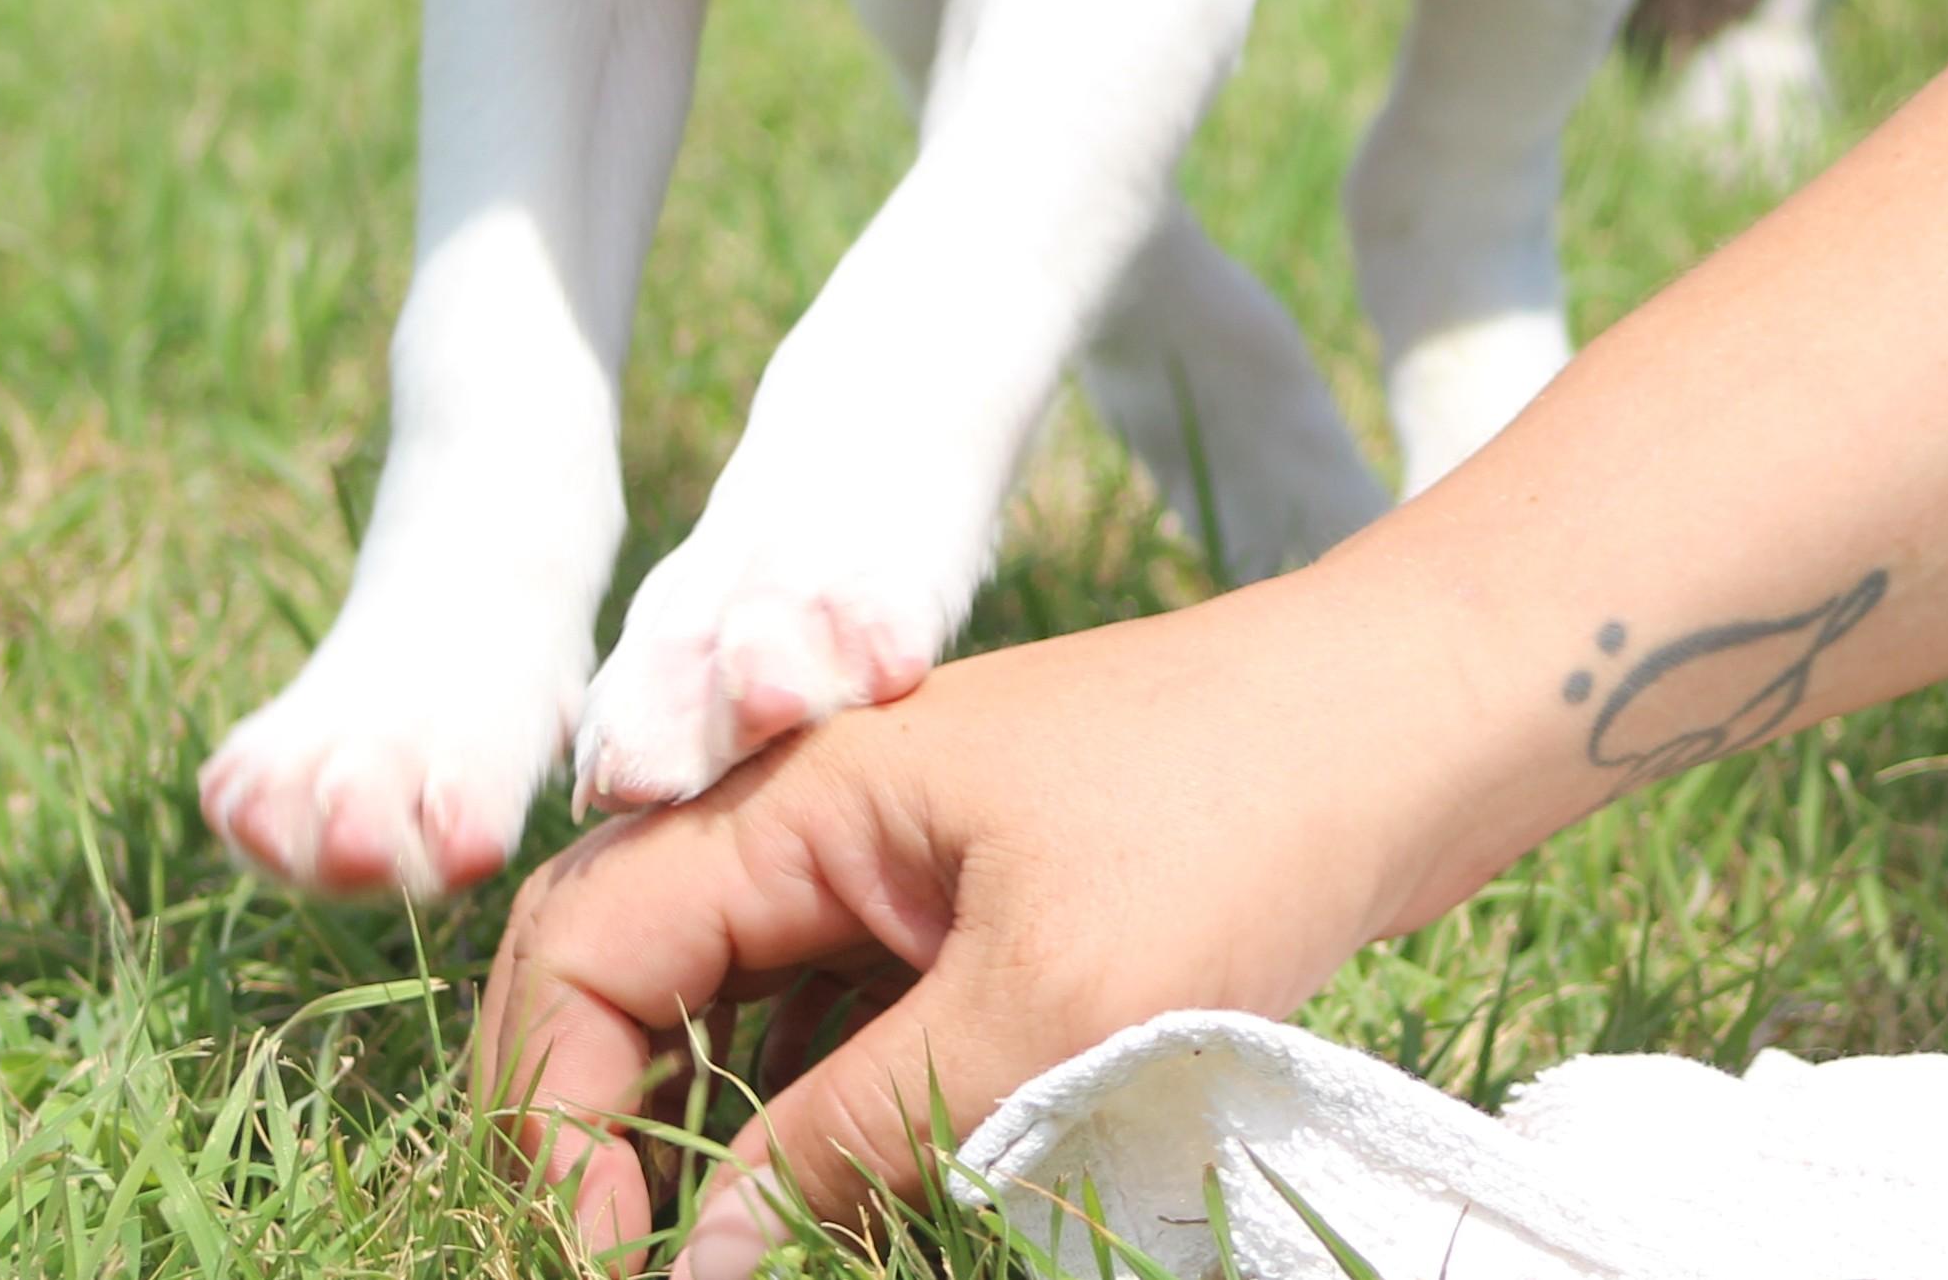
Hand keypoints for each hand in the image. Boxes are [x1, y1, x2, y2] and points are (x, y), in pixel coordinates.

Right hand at [478, 584, 1446, 1275]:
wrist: (1397, 724)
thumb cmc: (1233, 828)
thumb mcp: (1047, 1008)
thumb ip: (856, 1140)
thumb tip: (694, 1278)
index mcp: (793, 796)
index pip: (582, 953)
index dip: (550, 1119)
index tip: (598, 1266)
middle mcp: (808, 817)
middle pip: (625, 972)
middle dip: (595, 1128)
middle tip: (634, 1271)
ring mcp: (883, 863)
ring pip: (728, 1011)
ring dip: (710, 1141)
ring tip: (745, 1259)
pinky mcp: (956, 913)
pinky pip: (832, 1025)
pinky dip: (816, 1124)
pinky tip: (854, 1215)